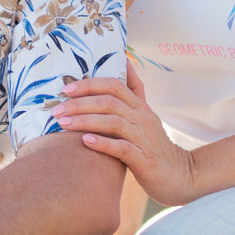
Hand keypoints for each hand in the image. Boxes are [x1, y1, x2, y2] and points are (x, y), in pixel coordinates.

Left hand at [54, 59, 198, 206]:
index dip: (89, 84)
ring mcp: (144, 138)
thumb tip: (124, 60)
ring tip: (62, 124)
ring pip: (113, 122)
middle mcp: (143, 118)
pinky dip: (102, 143)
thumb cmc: (153, 145)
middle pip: (109, 102)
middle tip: (56, 110)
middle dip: (80, 103)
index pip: (114, 85)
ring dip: (85, 121)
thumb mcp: (145, 115)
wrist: (178, 175)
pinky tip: (85, 142)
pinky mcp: (144, 159)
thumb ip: (134, 90)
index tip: (65, 89)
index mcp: (140, 106)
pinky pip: (122, 148)